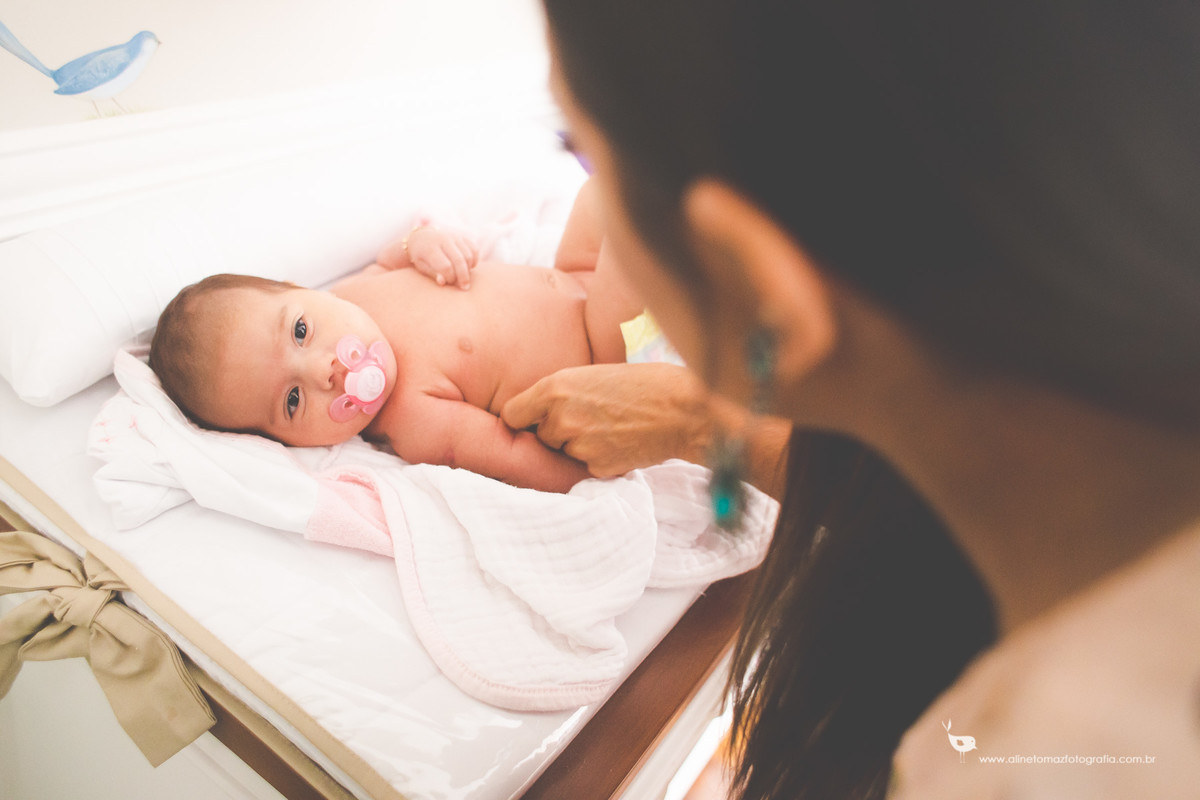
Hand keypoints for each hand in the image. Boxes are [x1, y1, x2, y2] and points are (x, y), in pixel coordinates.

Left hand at [403, 226, 478, 288]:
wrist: (422, 236)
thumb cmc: (422, 256)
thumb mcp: (422, 266)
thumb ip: (433, 274)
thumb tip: (443, 282)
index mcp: (430, 248)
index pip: (445, 266)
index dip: (450, 278)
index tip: (449, 282)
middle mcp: (443, 239)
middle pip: (459, 261)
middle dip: (464, 277)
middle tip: (465, 287)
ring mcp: (454, 235)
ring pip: (468, 255)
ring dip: (469, 269)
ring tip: (464, 276)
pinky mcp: (462, 235)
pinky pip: (474, 249)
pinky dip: (474, 260)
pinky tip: (469, 266)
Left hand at [501, 362, 713, 477]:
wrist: (682, 409)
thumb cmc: (644, 384)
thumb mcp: (593, 374)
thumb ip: (563, 394)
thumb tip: (542, 415)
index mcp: (555, 388)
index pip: (512, 414)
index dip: (524, 419)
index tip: (533, 420)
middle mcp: (560, 418)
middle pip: (540, 436)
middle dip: (557, 433)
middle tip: (590, 420)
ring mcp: (577, 445)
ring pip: (563, 453)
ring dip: (578, 447)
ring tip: (610, 429)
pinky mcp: (596, 467)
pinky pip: (586, 466)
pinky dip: (599, 459)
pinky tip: (621, 443)